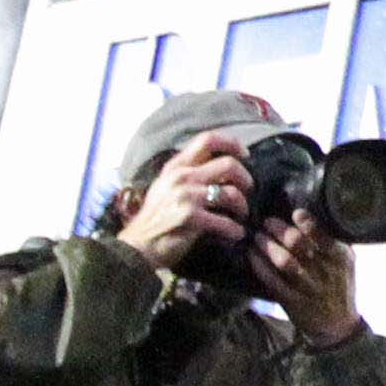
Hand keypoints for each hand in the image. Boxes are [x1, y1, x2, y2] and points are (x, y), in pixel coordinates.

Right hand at [117, 133, 251, 275]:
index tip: (245, 155)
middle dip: (246, 179)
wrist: (137, 246)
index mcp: (176, 166)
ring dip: (243, 207)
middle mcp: (181, 176)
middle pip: (229, 164)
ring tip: (241, 217)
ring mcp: (185, 195)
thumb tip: (225, 167)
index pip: (207, 139)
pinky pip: (226, 222)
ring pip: (231, 193)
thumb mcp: (168, 187)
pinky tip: (235, 235)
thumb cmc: (157, 218)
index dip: (232, 144)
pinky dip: (235, 231)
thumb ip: (191, 173)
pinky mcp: (190, 217)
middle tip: (248, 192)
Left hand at [249, 208, 362, 347]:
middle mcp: (325, 271)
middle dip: (278, 229)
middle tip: (266, 222)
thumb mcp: (347, 263)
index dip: (308, 223)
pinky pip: (271, 280)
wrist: (338, 325)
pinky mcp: (291, 301)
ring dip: (266, 245)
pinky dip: (259, 265)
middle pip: (298, 244)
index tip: (295, 213)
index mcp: (341, 258)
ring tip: (257, 236)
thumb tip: (317, 214)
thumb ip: (335, 241)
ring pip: (283, 261)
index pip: (325, 236)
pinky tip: (250, 255)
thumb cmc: (340, 286)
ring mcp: (307, 287)